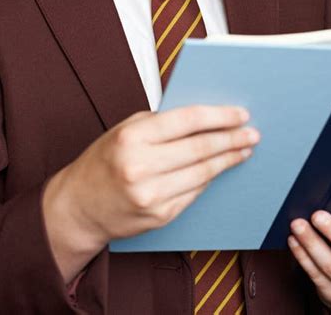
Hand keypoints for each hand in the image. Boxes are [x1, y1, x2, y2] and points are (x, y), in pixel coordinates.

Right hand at [43, 105, 259, 281]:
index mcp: (133, 137)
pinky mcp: (159, 216)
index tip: (241, 113)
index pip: (187, 121)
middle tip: (252, 133)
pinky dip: (210, 179)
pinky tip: (221, 168)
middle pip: (200, 148)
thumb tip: (206, 117)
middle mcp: (141, 166)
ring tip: (244, 149)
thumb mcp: (125, 129)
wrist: (78, 207)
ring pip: (202, 173)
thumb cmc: (104, 160)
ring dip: (228, 160)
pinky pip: (194, 193)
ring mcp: (151, 195)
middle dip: (231, 139)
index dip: (219, 116)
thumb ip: (161, 123)